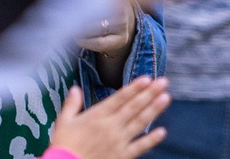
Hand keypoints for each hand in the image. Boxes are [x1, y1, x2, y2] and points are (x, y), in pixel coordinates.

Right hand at [46, 78, 168, 158]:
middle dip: (149, 93)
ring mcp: (118, 141)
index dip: (134, 88)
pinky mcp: (122, 156)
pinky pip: (139, 147)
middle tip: (164, 82)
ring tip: (166, 98)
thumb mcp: (64, 122)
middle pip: (133, 107)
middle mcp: (111, 126)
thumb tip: (75, 88)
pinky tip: (162, 132)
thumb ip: (71, 104)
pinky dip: (151, 140)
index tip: (147, 78)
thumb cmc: (63, 146)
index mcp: (97, 115)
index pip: (120, 98)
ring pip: (139, 123)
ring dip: (154, 110)